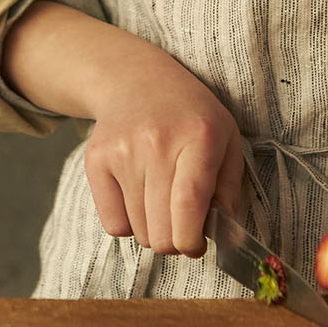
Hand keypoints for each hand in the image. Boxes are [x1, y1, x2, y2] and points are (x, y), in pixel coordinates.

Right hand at [0, 0, 242, 257]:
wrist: (136, 80)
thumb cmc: (189, 114)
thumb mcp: (226, 138)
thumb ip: (231, 188)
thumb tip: (229, 235)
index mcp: (199, 138)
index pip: (189, 205)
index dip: (192, 241)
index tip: (197, 246)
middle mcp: (157, 144)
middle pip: (161, 230)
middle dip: (175, 241)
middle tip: (181, 225)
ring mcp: (123, 153)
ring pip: (138, 231)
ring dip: (153, 231)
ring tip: (161, 204)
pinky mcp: (96, 160)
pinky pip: (112, 224)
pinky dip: (127, 223)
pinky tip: (137, 198)